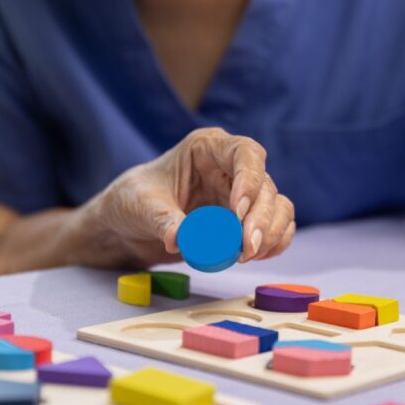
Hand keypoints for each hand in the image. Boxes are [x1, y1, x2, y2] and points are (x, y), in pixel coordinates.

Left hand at [82, 127, 295, 267]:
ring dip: (271, 232)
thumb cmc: (131, 202)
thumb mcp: (141, 207)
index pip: (245, 153)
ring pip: (277, 206)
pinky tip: (260, 256)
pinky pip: (275, 227)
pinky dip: (275, 242)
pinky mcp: (243, 222)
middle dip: (261, 218)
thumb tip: (181, 239)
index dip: (249, 180)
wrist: (127, 227)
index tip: (237, 212)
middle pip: (266, 186)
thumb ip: (163, 220)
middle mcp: (230, 168)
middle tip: (246, 249)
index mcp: (207, 149)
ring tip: (248, 255)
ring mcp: (240, 195)